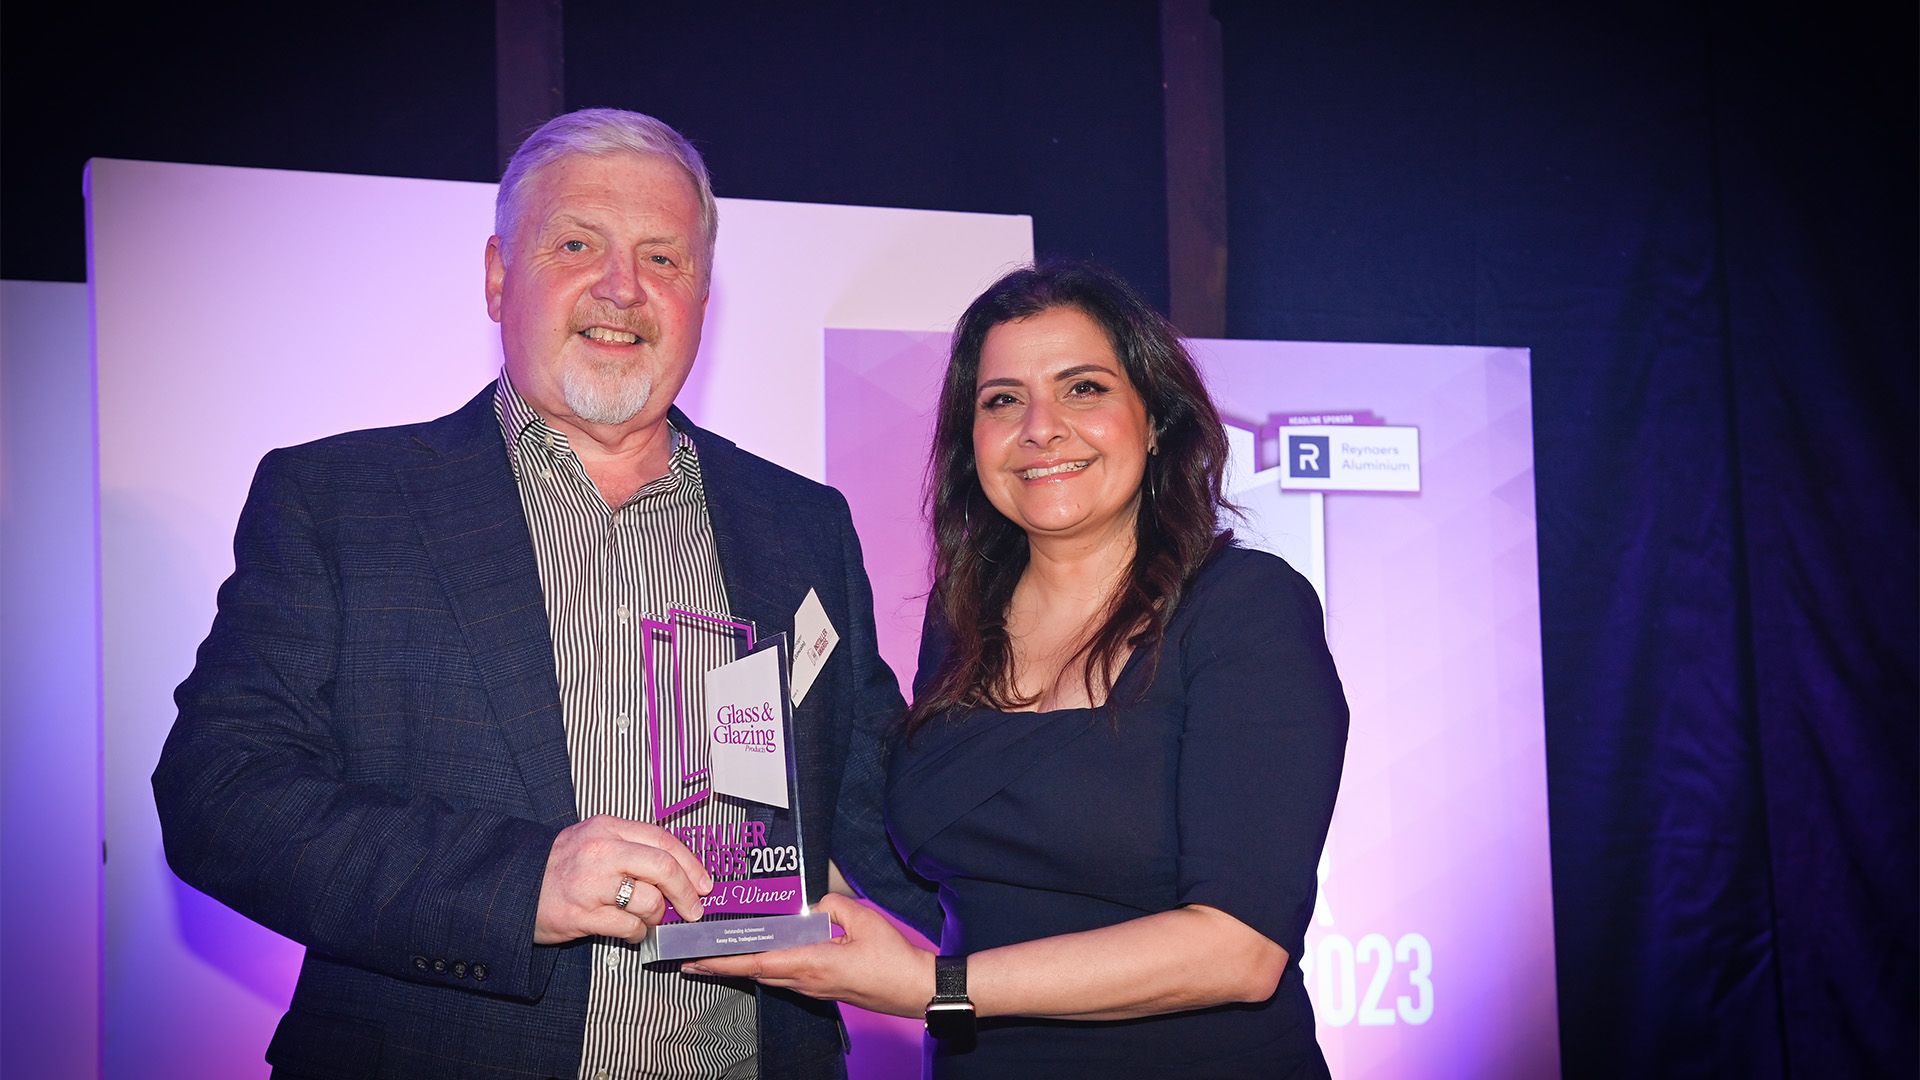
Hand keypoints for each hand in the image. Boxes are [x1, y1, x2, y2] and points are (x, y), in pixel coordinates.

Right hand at [534, 814, 713, 944]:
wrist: (515, 886)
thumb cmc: (559, 866)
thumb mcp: (592, 839)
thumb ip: (631, 848)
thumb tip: (678, 870)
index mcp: (607, 828)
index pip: (663, 839)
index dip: (690, 863)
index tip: (704, 883)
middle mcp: (601, 851)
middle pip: (663, 867)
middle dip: (686, 893)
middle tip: (693, 909)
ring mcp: (591, 884)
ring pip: (649, 901)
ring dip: (657, 917)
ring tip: (649, 920)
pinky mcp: (581, 914)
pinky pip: (628, 927)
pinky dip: (638, 934)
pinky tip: (632, 932)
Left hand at [683, 893, 934, 1018]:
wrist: (915, 988)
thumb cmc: (893, 959)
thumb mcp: (863, 917)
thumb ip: (831, 904)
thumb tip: (813, 906)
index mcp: (811, 963)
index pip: (756, 962)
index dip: (722, 962)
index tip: (697, 961)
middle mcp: (807, 981)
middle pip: (755, 973)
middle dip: (723, 966)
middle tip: (696, 959)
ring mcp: (815, 989)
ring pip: (770, 977)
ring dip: (744, 968)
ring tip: (722, 957)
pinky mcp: (824, 990)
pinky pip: (786, 978)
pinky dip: (767, 968)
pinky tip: (765, 958)